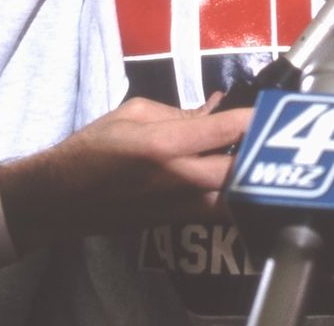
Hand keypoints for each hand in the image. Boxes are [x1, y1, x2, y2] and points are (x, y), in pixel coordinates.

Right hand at [0, 96, 253, 251]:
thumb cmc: (91, 148)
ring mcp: (177, 206)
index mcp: (163, 145)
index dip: (255, 120)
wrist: (59, 198)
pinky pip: (216, 212)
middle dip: (261, 154)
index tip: (274, 110)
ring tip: (259, 161)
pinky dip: (233, 196)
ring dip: (250, 180)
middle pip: (239, 172)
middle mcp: (176, 178)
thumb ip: (178, 112)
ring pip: (233, 200)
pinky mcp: (173, 223)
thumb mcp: (131, 113)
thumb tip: (214, 110)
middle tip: (273, 138)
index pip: (225, 131)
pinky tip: (237, 180)